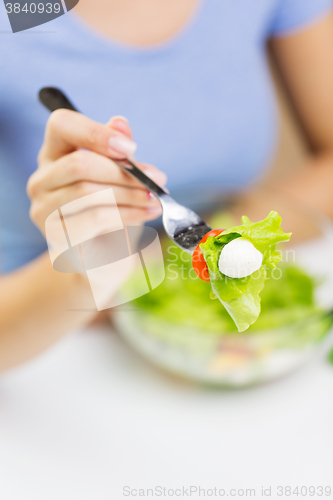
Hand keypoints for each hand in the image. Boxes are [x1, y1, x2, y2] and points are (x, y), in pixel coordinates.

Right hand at [27, 109, 166, 236]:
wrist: (108, 259)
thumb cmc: (113, 213)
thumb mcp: (121, 179)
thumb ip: (118, 152)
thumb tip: (120, 122)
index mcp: (54, 155)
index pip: (61, 125)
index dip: (96, 132)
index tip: (131, 147)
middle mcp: (41, 180)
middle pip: (79, 163)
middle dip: (124, 171)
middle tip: (157, 179)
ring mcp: (43, 210)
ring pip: (89, 192)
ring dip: (130, 194)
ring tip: (155, 199)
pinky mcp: (56, 237)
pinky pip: (95, 218)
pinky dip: (127, 214)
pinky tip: (147, 214)